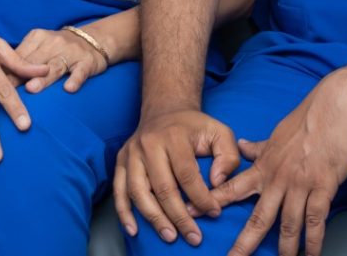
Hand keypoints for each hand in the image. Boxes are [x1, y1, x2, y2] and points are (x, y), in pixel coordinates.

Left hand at [13, 27, 108, 93]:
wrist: (93, 40)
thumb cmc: (59, 48)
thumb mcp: (40, 47)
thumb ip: (22, 60)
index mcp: (38, 37)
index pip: (19, 55)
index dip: (6, 71)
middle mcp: (53, 43)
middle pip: (34, 62)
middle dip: (19, 76)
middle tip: (5, 90)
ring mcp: (70, 53)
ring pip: (54, 67)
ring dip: (42, 78)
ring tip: (31, 89)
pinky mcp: (86, 62)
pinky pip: (80, 72)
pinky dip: (75, 80)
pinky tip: (68, 88)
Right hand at [113, 106, 241, 245]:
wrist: (164, 109)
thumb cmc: (194, 126)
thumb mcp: (220, 132)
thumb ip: (227, 156)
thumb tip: (216, 182)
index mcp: (174, 136)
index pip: (187, 174)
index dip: (201, 198)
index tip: (214, 213)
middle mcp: (148, 144)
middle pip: (162, 187)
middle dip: (179, 216)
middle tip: (194, 237)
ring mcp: (131, 153)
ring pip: (138, 191)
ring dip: (154, 218)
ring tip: (170, 236)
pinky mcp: (121, 161)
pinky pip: (118, 189)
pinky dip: (124, 212)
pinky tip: (133, 229)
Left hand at [209, 77, 346, 255]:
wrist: (337, 104)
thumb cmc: (310, 117)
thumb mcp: (278, 133)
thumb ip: (259, 147)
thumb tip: (242, 146)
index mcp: (265, 164)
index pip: (233, 187)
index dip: (212, 202)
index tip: (190, 212)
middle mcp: (278, 177)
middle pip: (258, 217)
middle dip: (244, 242)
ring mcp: (300, 182)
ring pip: (288, 223)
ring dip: (286, 248)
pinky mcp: (324, 185)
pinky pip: (316, 219)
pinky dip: (314, 240)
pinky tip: (312, 254)